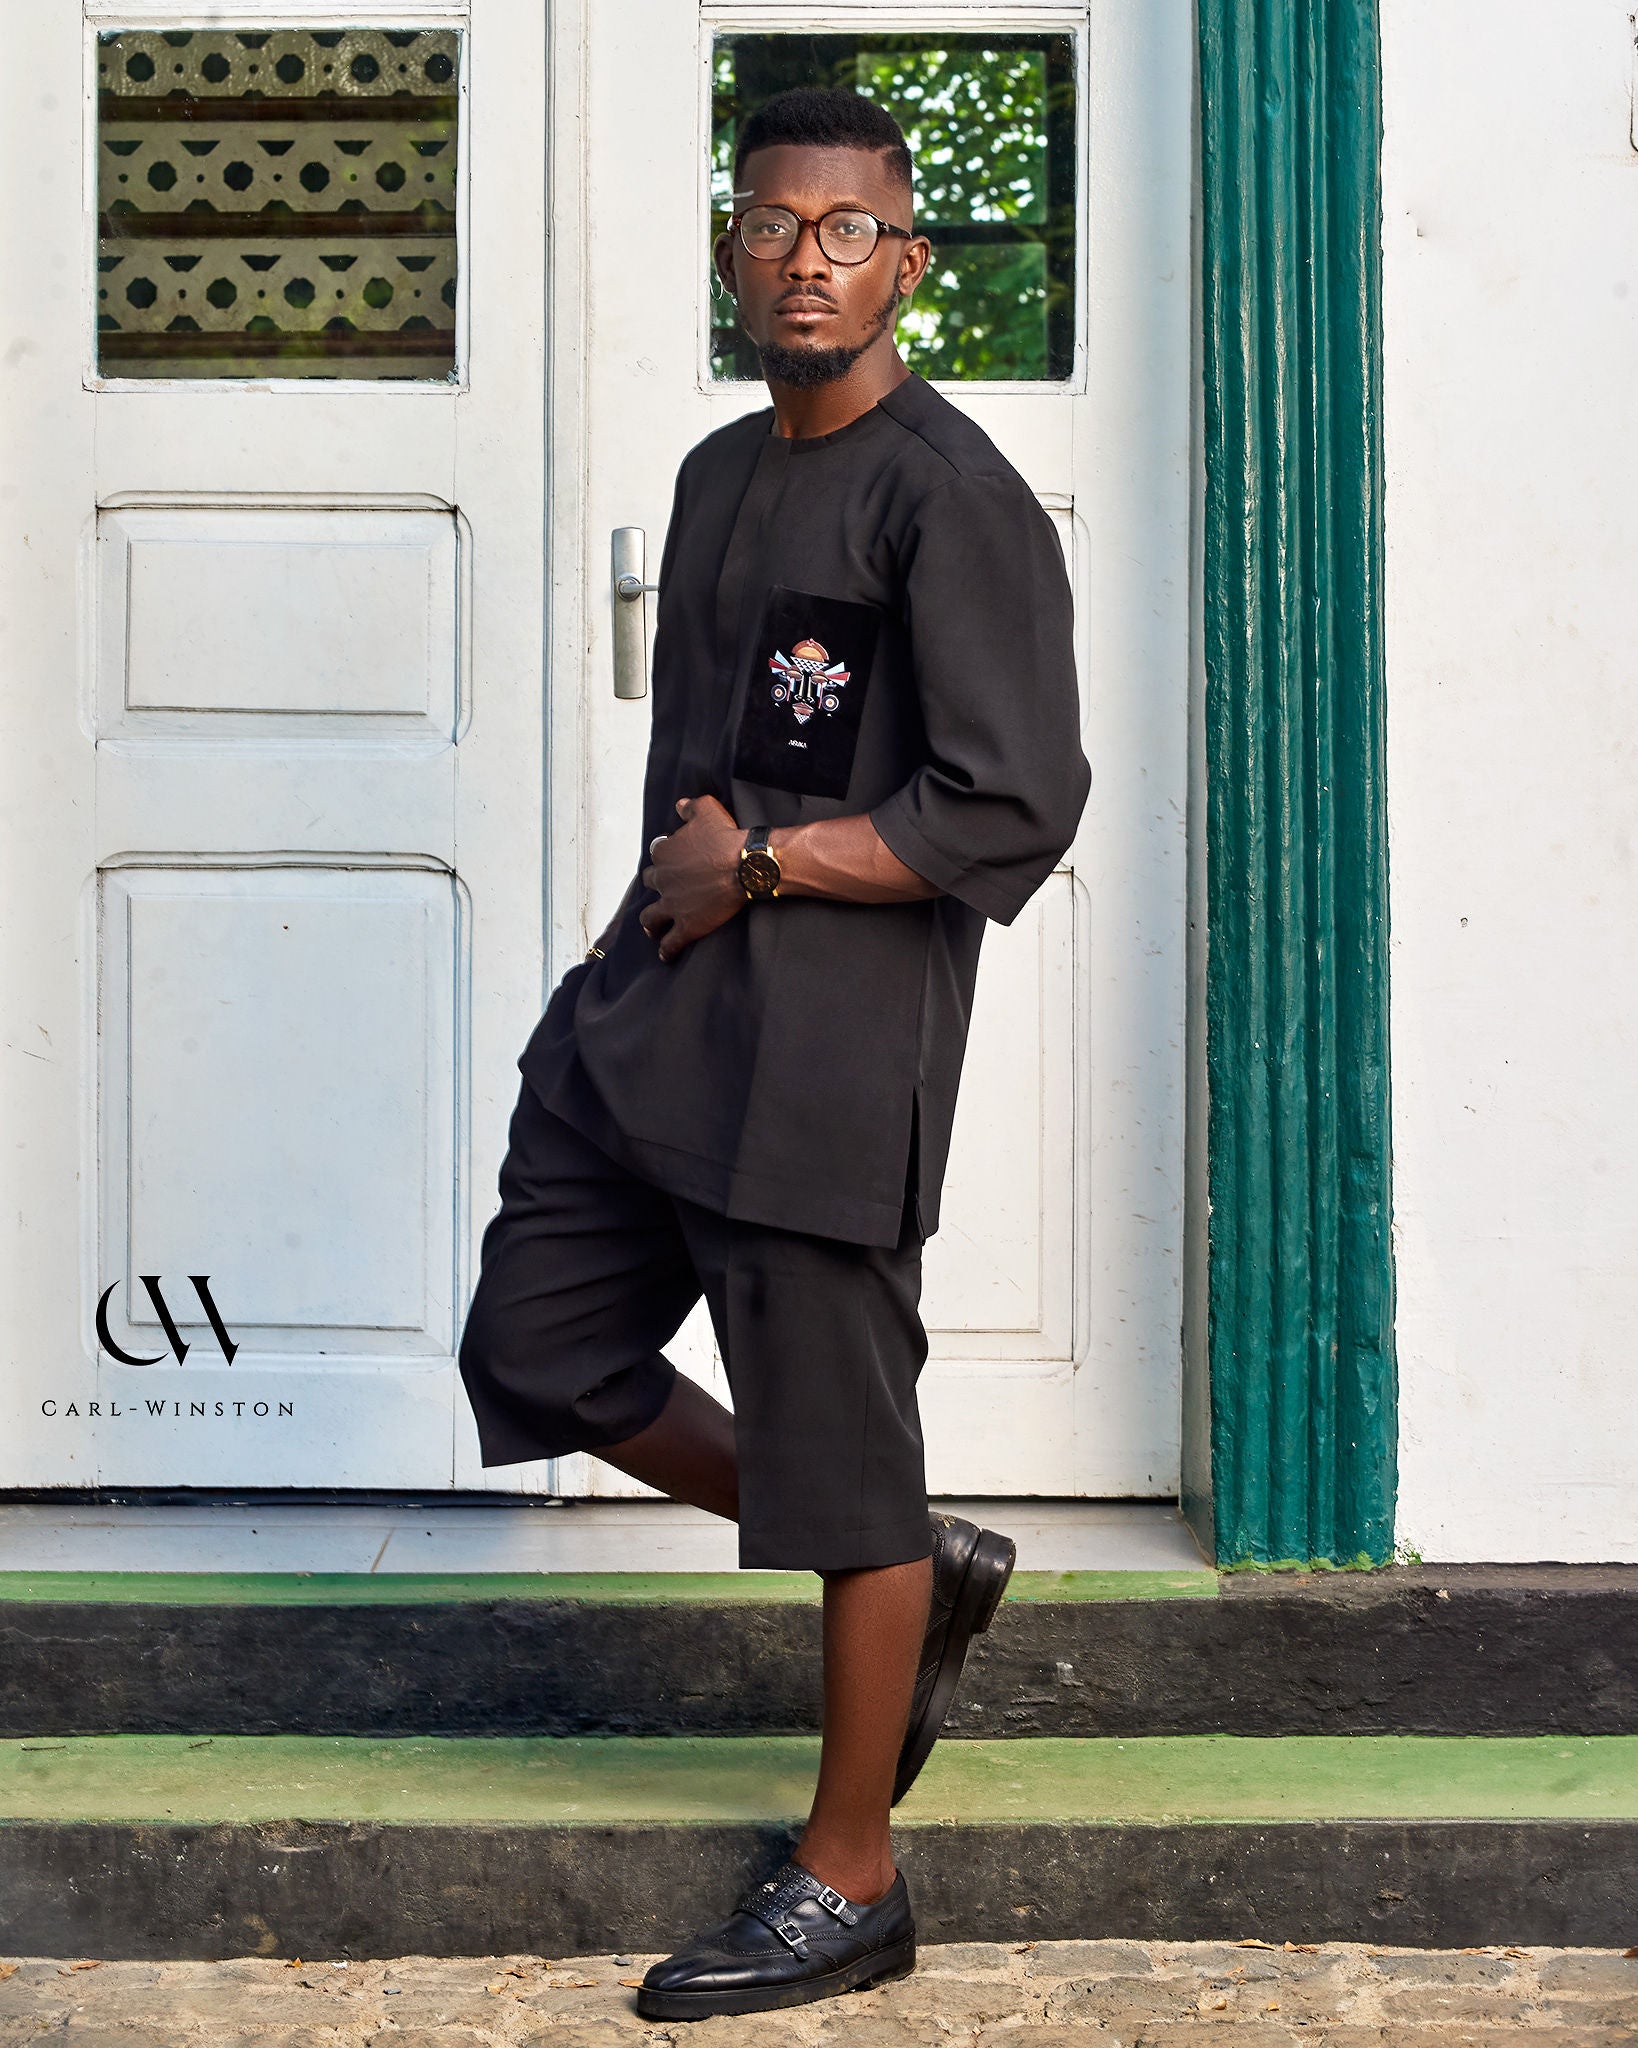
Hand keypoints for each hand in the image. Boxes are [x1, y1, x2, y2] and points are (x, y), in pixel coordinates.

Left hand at [638, 794, 746, 962]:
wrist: (744, 865)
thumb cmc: (726, 837)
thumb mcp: (707, 810)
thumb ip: (690, 807)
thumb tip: (680, 805)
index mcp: (665, 853)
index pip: (657, 855)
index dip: (665, 857)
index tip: (671, 860)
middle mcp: (663, 879)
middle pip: (651, 883)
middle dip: (656, 886)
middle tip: (663, 890)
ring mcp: (673, 904)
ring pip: (651, 918)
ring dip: (650, 923)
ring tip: (652, 928)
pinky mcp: (687, 925)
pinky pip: (671, 942)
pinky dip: (667, 949)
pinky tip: (666, 955)